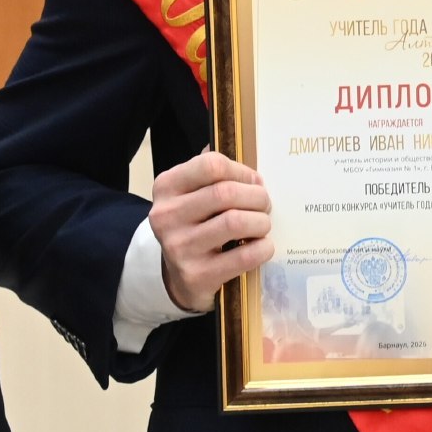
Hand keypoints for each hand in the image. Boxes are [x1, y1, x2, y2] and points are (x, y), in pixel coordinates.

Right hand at [148, 150, 273, 312]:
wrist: (177, 276)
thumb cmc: (193, 225)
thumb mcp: (191, 194)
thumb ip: (212, 172)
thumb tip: (247, 154)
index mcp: (166, 187)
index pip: (211, 165)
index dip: (242, 171)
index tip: (254, 181)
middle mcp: (166, 216)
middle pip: (225, 193)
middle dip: (257, 197)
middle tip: (265, 204)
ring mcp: (179, 247)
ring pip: (235, 222)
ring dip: (261, 222)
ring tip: (263, 225)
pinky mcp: (196, 275)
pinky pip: (243, 256)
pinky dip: (262, 248)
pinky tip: (263, 246)